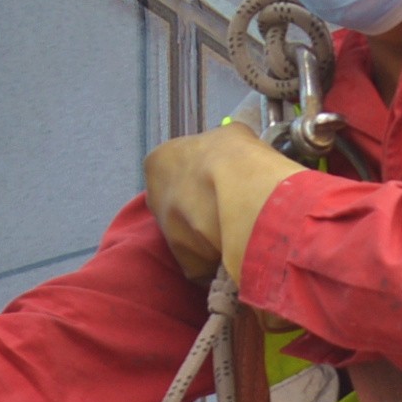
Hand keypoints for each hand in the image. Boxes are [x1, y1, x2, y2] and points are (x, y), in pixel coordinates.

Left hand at [139, 122, 302, 282]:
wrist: (247, 198)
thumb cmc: (237, 157)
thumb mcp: (229, 135)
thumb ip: (218, 146)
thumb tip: (229, 152)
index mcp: (158, 162)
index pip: (173, 169)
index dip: (198, 176)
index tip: (218, 180)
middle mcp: (154, 200)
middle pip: (178, 206)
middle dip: (198, 208)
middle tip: (227, 208)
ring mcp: (168, 235)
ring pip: (190, 237)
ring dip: (210, 236)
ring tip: (240, 230)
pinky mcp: (188, 266)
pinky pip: (205, 263)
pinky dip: (220, 261)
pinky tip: (240, 250)